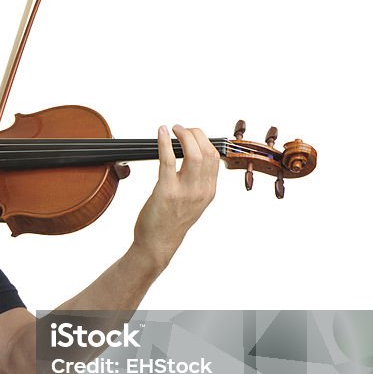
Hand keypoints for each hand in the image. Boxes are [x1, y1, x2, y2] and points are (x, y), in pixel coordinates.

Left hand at [132, 124, 218, 267]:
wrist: (157, 244)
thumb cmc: (170, 223)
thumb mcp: (192, 203)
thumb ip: (196, 183)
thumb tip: (191, 158)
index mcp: (209, 192)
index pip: (214, 157)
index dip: (204, 140)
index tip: (192, 134)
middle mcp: (201, 191)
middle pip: (207, 151)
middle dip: (195, 133)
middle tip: (181, 129)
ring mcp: (185, 191)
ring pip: (193, 153)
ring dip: (183, 135)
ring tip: (173, 129)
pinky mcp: (166, 191)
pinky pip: (169, 160)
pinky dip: (165, 142)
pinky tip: (161, 132)